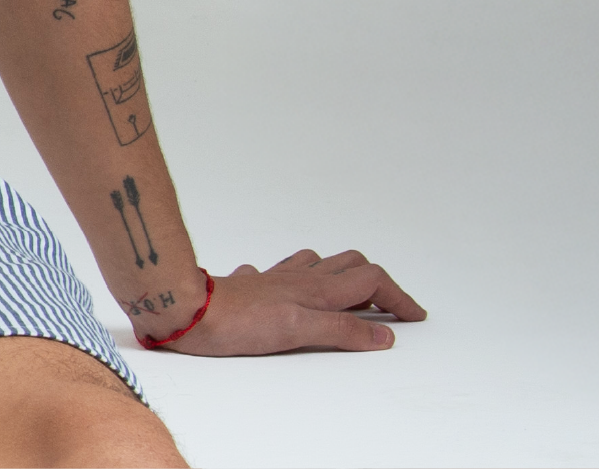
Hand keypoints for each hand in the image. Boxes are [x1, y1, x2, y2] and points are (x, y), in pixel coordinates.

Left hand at [160, 248, 425, 354]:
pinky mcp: (249, 288)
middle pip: (350, 265)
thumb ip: (341, 331)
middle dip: (375, 282)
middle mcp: (298, 279)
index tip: (413, 316)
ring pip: (317, 264)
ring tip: (348, 294)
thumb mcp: (297, 331)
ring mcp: (273, 280)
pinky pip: (278, 273)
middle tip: (387, 306)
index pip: (372, 281)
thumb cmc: (236, 321)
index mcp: (317, 289)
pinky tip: (287, 291)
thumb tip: (382, 334)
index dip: (398, 297)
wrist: (184, 308)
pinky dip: (295, 279)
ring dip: (339, 274)